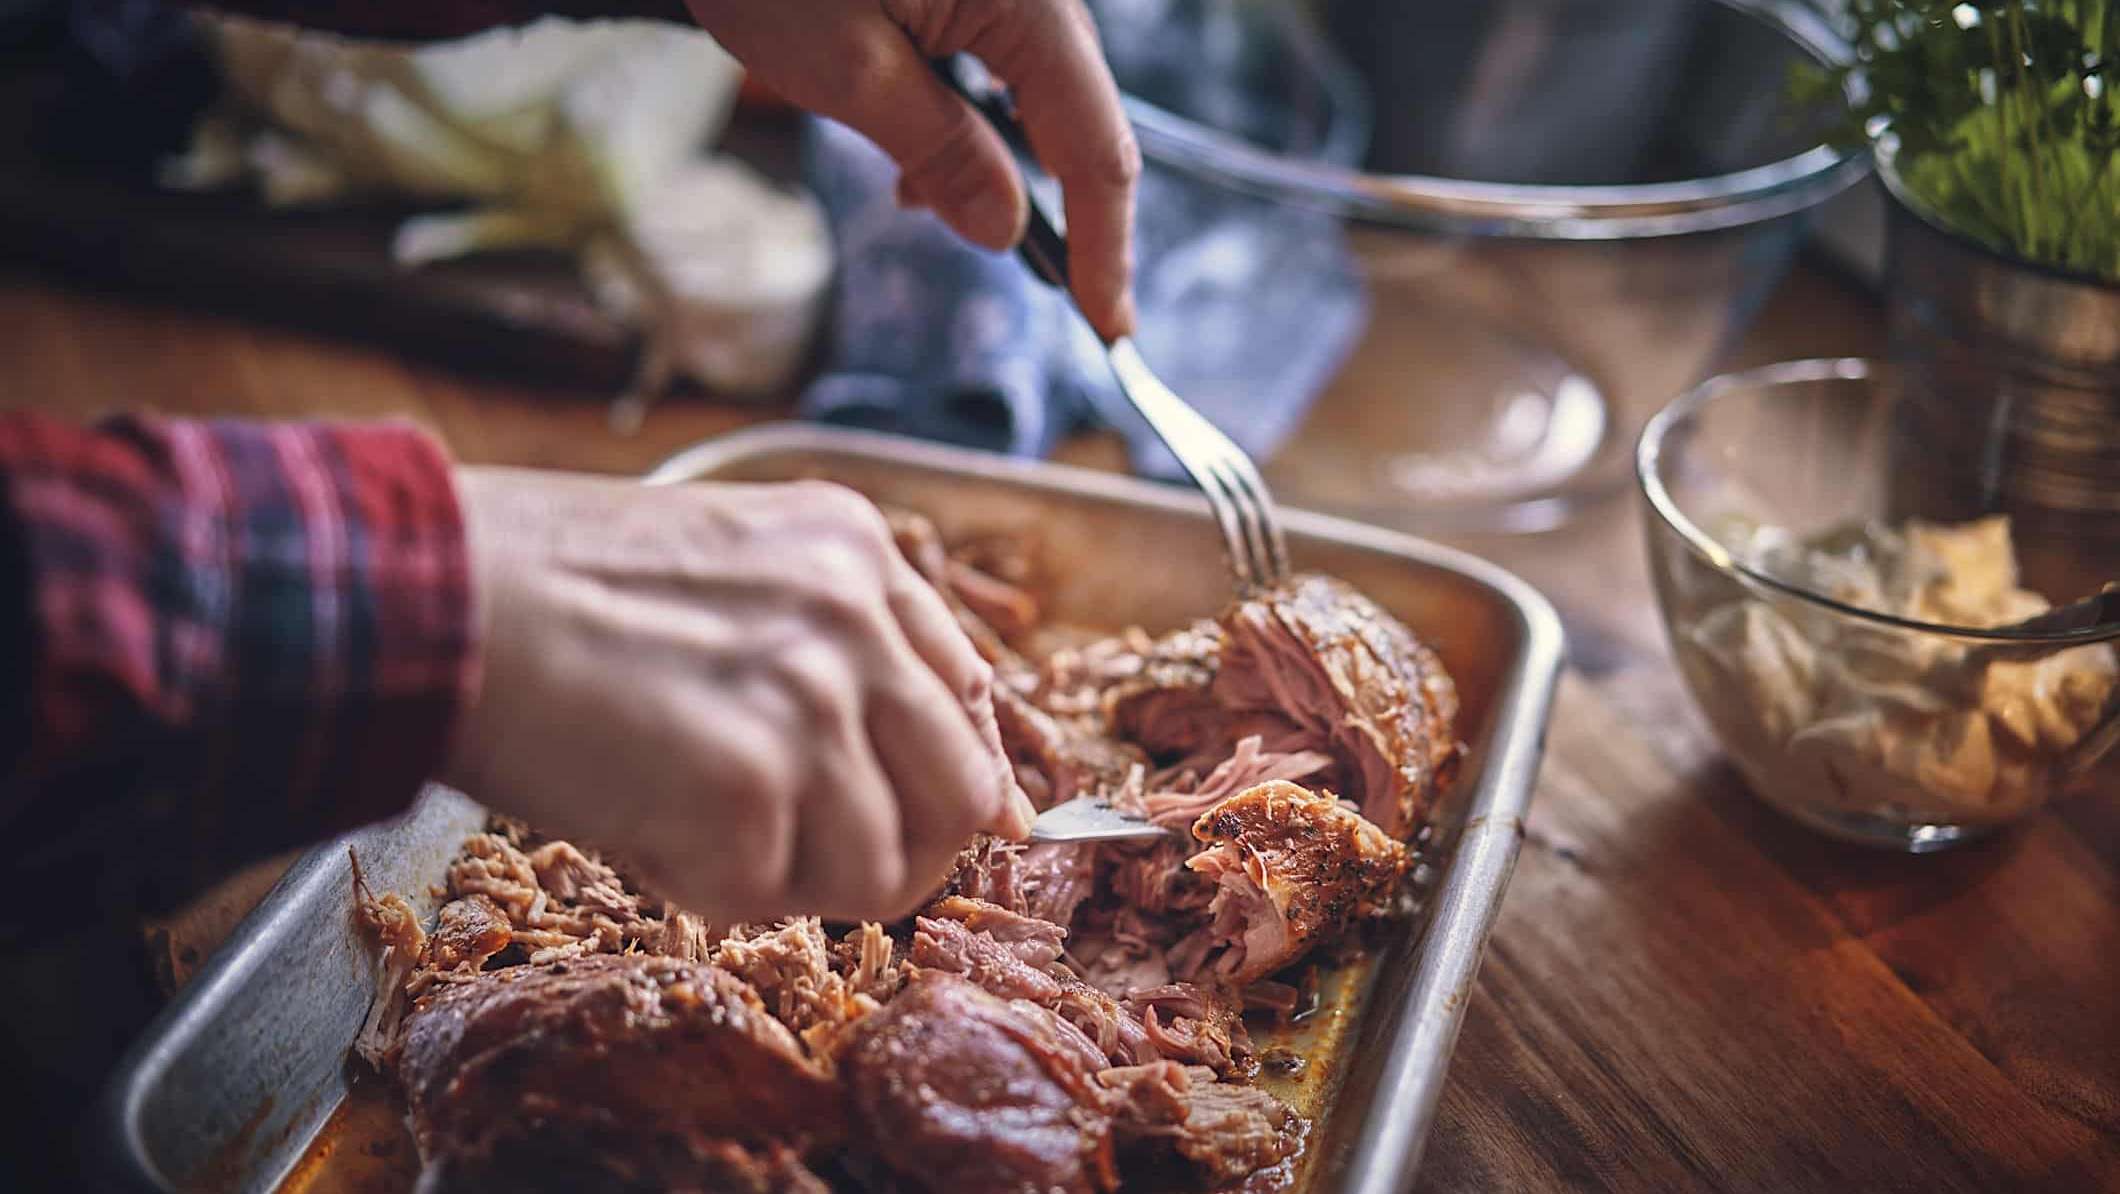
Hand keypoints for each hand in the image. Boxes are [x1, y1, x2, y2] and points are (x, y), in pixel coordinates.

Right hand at [442, 468, 1033, 923]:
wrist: (426, 591)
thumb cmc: (541, 584)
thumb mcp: (727, 569)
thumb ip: (833, 644)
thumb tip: (935, 773)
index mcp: (856, 551)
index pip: (968, 692)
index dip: (953, 773)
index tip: (929, 820)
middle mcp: (856, 615)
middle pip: (964, 793)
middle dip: (900, 848)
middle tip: (814, 861)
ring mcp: (811, 698)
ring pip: (880, 869)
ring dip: (791, 876)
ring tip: (691, 824)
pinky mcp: (749, 783)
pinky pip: (767, 896)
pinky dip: (701, 885)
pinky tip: (637, 822)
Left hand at [684, 0, 1140, 339]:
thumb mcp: (848, 72)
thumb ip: (942, 154)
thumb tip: (1004, 232)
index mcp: (1028, 3)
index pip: (1095, 147)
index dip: (1104, 244)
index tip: (1110, 325)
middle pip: (1076, 119)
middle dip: (1039, 200)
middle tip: (982, 254)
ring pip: (1035, 95)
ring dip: (988, 156)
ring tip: (911, 188)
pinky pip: (998, 61)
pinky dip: (965, 115)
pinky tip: (909, 137)